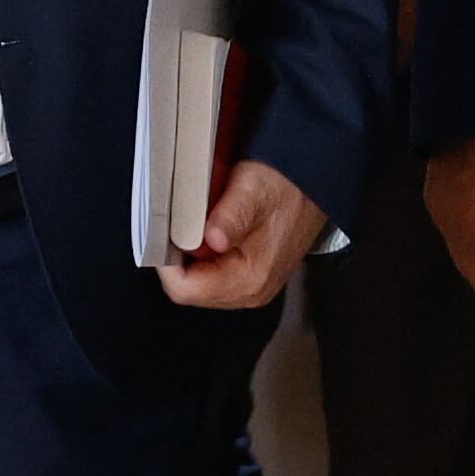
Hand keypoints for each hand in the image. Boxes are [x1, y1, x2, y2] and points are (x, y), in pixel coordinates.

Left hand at [160, 160, 329, 310]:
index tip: (160, 234)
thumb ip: (231, 215)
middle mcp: (251, 291)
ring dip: (188, 256)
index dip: (165, 262)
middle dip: (176, 258)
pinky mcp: (250, 277)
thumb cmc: (287, 186)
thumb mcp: (254, 190)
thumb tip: (212, 238)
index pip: (186, 290)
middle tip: (175, 225)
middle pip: (189, 290)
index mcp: (249, 279)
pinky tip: (206, 230)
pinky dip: (201, 255)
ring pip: (198, 284)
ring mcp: (251, 287)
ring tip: (192, 225)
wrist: (314, 185)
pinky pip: (211, 276)